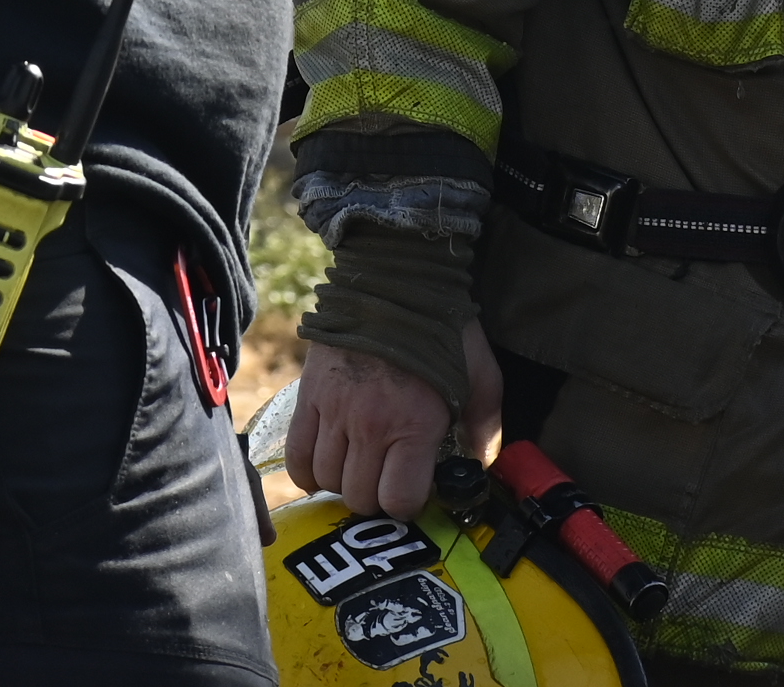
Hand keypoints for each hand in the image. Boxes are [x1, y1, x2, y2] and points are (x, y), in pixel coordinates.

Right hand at [284, 322, 504, 520]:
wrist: (394, 279)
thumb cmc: (443, 331)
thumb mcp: (482, 377)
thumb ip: (486, 428)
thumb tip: (482, 468)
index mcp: (414, 425)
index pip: (397, 501)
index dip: (407, 505)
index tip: (414, 490)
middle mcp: (370, 425)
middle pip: (359, 497)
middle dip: (375, 498)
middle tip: (387, 479)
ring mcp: (334, 411)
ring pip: (327, 480)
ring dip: (344, 483)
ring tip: (360, 466)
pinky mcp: (309, 396)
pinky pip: (297, 456)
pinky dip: (307, 472)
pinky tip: (326, 466)